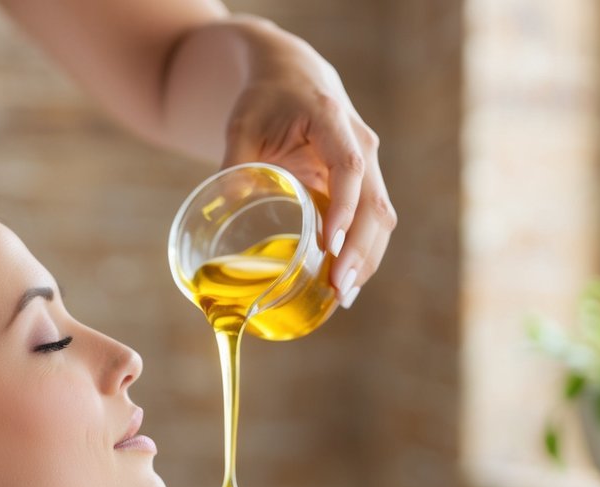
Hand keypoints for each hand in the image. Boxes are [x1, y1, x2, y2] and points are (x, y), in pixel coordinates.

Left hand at [220, 19, 394, 308]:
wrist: (294, 76)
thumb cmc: (264, 100)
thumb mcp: (241, 126)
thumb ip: (232, 164)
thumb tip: (219, 209)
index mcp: (331, 121)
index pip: (349, 167)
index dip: (344, 207)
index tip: (331, 244)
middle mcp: (360, 142)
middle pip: (374, 201)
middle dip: (360, 249)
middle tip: (339, 289)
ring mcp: (367, 164)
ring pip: (380, 216)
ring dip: (366, 258)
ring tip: (342, 297)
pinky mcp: (363, 183)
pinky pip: (371, 221)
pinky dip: (363, 253)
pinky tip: (346, 283)